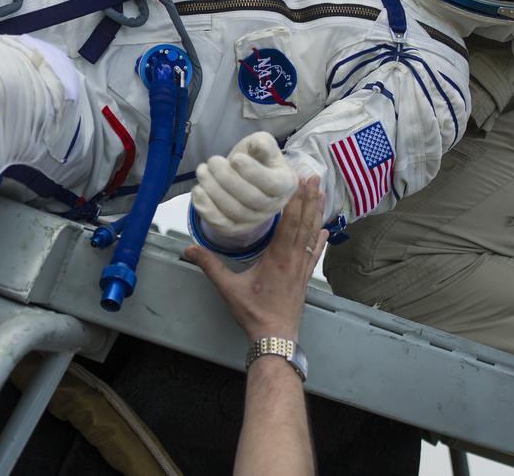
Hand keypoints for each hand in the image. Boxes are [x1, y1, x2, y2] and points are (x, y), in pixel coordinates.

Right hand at [185, 178, 327, 341]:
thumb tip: (189, 248)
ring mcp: (302, 268)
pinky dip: (320, 239)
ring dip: (316, 213)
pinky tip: (324, 231)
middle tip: (313, 176)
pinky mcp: (305, 278)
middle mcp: (294, 259)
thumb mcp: (229, 288)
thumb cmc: (254, 313)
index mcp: (278, 257)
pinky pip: (315, 253)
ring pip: (312, 235)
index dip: (295, 200)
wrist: (275, 337)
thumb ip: (210, 266)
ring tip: (321, 193)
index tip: (298, 180)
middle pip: (304, 223)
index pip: (289, 222)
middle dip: (309, 198)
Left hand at [191, 131, 297, 238]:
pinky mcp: (237, 228)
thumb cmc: (256, 158)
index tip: (235, 158)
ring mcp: (256, 220)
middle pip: (251, 199)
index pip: (272, 184)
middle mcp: (274, 206)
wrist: (246, 176)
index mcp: (285, 183)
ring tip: (202, 171)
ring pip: (235, 212)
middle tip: (212, 161)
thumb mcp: (262, 144)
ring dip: (214, 191)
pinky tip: (198, 190)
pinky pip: (222, 224)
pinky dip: (207, 209)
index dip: (252, 172)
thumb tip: (259, 145)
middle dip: (227, 179)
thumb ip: (263, 143)